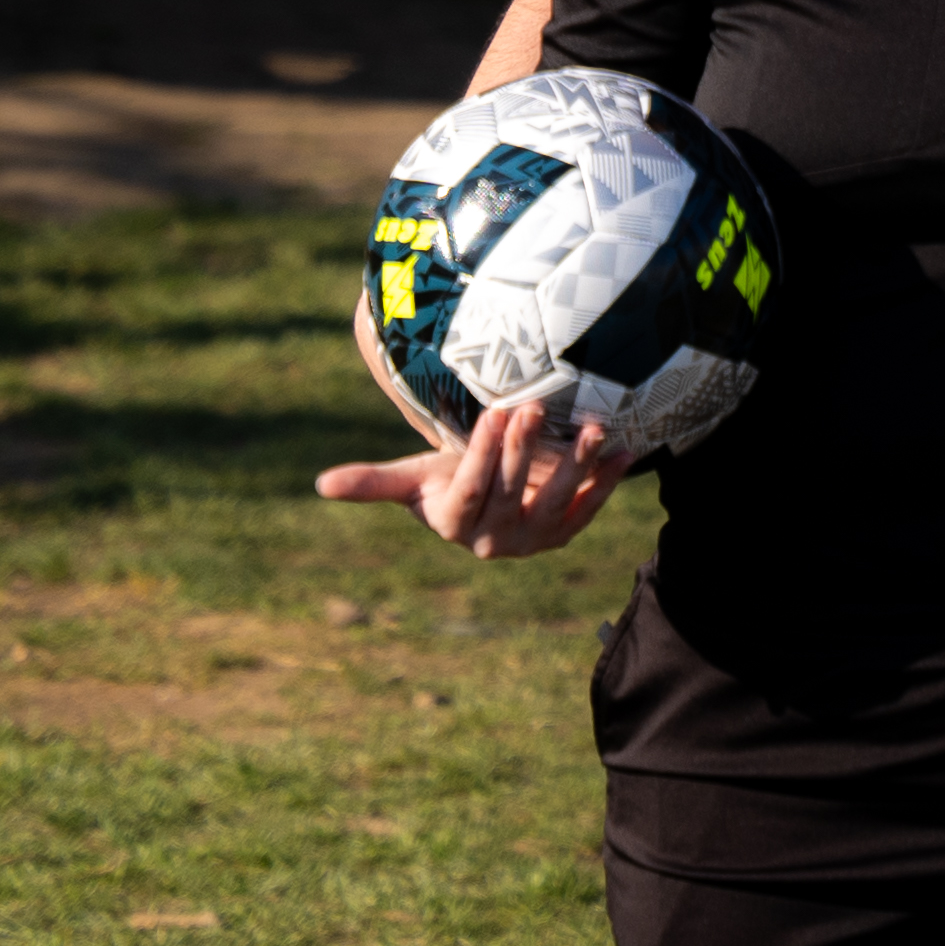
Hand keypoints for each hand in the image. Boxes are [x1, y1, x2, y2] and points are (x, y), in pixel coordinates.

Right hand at [316, 402, 629, 557]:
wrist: (487, 500)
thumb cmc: (445, 479)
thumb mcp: (413, 476)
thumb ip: (372, 483)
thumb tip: (320, 485)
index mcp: (454, 522)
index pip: (468, 491)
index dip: (482, 457)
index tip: (493, 414)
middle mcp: (493, 540)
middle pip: (511, 493)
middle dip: (523, 450)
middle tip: (534, 406)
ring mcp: (532, 539)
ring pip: (555, 505)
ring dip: (576, 468)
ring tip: (592, 429)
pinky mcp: (563, 533)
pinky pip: (588, 510)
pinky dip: (606, 483)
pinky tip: (625, 451)